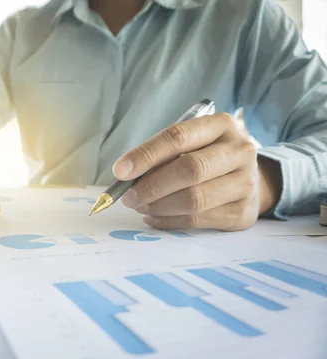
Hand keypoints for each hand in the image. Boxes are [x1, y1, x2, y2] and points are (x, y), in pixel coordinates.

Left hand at [112, 113, 281, 231]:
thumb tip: (126, 177)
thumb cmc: (206, 157)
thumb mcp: (190, 145)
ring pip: (194, 199)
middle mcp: (240, 151)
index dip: (145, 155)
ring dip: (158, 206)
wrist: (249, 180)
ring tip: (140, 206)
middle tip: (128, 197)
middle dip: (151, 186)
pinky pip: (197, 220)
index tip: (120, 171)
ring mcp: (245, 183)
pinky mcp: (243, 213)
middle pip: (189, 170)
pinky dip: (167, 221)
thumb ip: (162, 156)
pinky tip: (153, 217)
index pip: (178, 137)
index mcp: (222, 125)